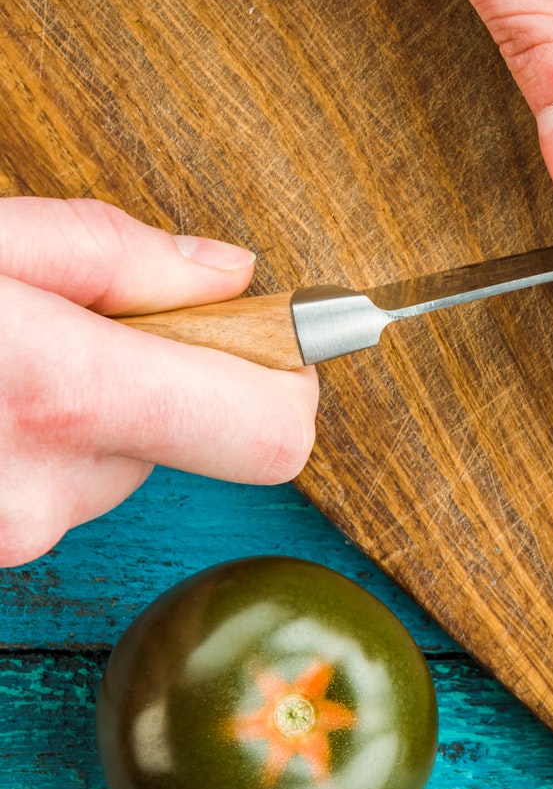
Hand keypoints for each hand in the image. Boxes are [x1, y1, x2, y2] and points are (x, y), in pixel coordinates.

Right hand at [0, 199, 319, 567]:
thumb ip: (114, 253)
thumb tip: (227, 275)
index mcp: (66, 396)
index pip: (272, 436)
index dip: (288, 383)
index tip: (272, 336)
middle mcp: (46, 492)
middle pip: (193, 436)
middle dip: (161, 375)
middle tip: (76, 322)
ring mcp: (10, 534)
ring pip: (117, 459)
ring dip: (89, 407)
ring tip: (10, 357)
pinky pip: (55, 485)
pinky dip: (36, 441)